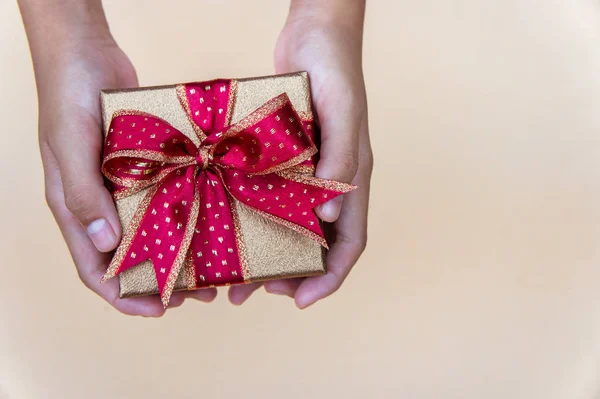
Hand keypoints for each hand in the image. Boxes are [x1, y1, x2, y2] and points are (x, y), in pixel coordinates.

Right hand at [20, 3, 217, 315]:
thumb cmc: (67, 99)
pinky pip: (164, 196)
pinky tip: (212, 218)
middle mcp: (100, 203)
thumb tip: (108, 245)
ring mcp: (123, 185)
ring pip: (151, 230)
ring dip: (178, 250)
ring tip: (212, 265)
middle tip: (198, 293)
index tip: (160, 312)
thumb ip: (83, 196)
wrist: (86, 52)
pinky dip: (184, 212)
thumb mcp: (69, 148)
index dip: (124, 297)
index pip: (95, 269)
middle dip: (160, 281)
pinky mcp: (145, 165)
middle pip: (129, 257)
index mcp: (75, 209)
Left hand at [228, 1, 372, 307]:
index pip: (350, 242)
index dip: (330, 277)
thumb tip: (326, 215)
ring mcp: (308, 171)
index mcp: (354, 179)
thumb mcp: (342, 112)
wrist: (315, 33)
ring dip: (269, 252)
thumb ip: (341, 161)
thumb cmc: (335, 69)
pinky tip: (227, 225)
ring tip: (236, 274)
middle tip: (257, 291)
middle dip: (292, 274)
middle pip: (318, 244)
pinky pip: (272, 197)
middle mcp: (331, 182)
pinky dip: (254, 217)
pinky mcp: (285, 157)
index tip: (300, 301)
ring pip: (291, 226)